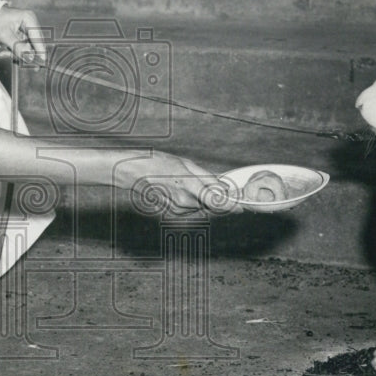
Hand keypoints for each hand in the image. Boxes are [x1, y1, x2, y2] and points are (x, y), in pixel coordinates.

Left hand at [0, 5, 46, 63]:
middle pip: (35, 44)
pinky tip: (3, 53)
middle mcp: (30, 23)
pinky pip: (22, 47)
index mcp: (29, 19)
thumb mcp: (4, 36)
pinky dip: (14, 51)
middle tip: (15, 60)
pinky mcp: (22, 35)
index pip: (38, 37)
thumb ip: (18, 47)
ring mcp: (27, 30)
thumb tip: (30, 58)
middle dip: (25, 54)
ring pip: (28, 47)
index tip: (43, 62)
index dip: (40, 50)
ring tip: (3, 54)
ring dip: (17, 54)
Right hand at [118, 151, 239, 215]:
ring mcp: (178, 209)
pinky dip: (192, 200)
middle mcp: (185, 202)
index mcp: (189, 186)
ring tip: (189, 182)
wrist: (134, 172)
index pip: (217, 202)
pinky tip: (182, 189)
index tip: (241, 207)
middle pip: (210, 205)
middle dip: (216, 198)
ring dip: (203, 198)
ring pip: (201, 206)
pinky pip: (190, 208)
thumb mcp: (186, 164)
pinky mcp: (173, 212)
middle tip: (215, 186)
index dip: (231, 206)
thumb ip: (207, 178)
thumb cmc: (158, 163)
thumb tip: (223, 187)